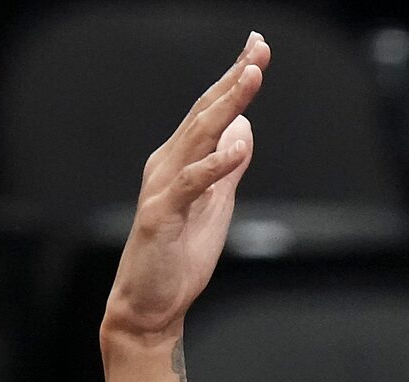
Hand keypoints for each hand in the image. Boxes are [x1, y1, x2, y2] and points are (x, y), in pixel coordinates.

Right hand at [103, 34, 264, 347]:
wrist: (150, 305)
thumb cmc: (178, 256)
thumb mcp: (216, 205)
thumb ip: (227, 168)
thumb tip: (245, 129)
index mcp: (180, 160)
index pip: (211, 113)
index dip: (234, 81)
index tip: (257, 51)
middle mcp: (167, 164)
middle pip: (204, 114)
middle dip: (232, 80)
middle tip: (258, 49)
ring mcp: (163, 187)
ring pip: (197, 138)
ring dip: (226, 106)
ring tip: (252, 77)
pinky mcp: (163, 215)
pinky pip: (191, 184)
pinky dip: (215, 164)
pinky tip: (237, 146)